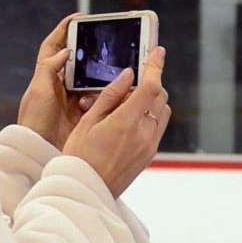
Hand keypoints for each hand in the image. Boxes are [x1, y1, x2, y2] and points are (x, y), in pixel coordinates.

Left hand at [17, 14, 96, 149]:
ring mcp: (72, 99)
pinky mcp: (84, 114)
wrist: (38, 153)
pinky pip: (99, 99)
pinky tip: (110, 97)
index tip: (79, 18)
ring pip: (92, 80)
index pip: (54, 46)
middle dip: (93, 55)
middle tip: (108, 47)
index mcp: (46, 76)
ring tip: (109, 79)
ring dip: (100, 80)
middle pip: (79, 62)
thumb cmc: (33, 122)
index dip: (64, 30)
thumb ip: (49, 68)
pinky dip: (105, 97)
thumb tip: (64, 50)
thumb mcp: (38, 92)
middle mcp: (60, 85)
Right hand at [62, 46, 168, 197]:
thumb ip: (110, 96)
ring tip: (127, 102)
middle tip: (130, 80)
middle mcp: (144, 134)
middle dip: (150, 83)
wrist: (84, 191)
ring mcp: (149, 146)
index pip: (150, 86)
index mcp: (126, 122)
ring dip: (152, 100)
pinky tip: (129, 119)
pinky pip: (158, 127)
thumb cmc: (78, 156)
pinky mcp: (149, 155)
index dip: (155, 65)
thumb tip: (127, 75)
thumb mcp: (88, 122)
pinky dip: (150, 116)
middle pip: (159, 96)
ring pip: (162, 112)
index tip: (157, 51)